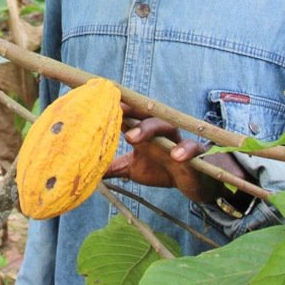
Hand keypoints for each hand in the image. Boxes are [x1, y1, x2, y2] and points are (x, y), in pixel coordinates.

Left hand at [104, 108, 246, 203]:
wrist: (194, 182)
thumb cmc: (161, 170)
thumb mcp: (133, 169)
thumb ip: (113, 168)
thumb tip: (88, 171)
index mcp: (143, 133)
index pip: (128, 114)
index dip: (115, 107)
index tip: (96, 101)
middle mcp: (159, 132)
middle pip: (144, 114)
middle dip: (129, 111)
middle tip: (113, 113)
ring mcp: (177, 140)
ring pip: (165, 125)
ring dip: (148, 128)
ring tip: (132, 138)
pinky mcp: (196, 154)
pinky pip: (192, 147)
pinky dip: (185, 150)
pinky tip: (175, 156)